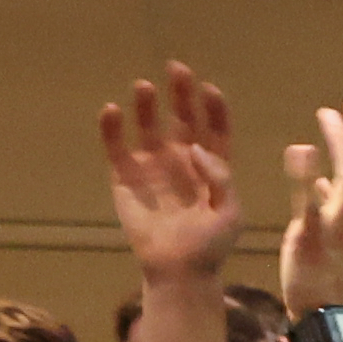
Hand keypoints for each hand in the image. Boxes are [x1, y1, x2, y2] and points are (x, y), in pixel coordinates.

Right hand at [98, 63, 246, 287]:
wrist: (179, 272)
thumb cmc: (210, 246)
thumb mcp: (231, 213)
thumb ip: (221, 178)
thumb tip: (197, 148)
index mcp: (212, 166)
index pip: (214, 129)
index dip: (213, 108)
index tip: (209, 90)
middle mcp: (182, 160)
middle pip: (182, 119)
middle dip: (180, 94)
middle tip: (176, 69)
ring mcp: (152, 166)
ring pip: (148, 126)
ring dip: (146, 105)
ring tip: (144, 86)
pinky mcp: (126, 177)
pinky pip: (116, 147)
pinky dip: (112, 129)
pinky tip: (112, 111)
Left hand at [281, 88, 342, 310]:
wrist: (337, 329)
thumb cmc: (337, 287)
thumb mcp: (342, 243)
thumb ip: (332, 208)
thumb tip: (325, 178)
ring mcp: (341, 233)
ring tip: (328, 114)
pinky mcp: (314, 245)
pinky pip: (313, 210)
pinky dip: (307, 180)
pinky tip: (301, 150)